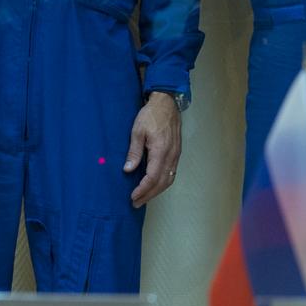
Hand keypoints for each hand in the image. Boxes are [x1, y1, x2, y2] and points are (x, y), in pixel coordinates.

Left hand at [125, 92, 181, 206]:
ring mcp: (176, 154)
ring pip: (169, 179)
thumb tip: (128, 170)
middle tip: (136, 203)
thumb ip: (134, 151)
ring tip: (144, 198)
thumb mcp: (138, 131)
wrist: (167, 103)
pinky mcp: (177, 152)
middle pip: (162, 182)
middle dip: (149, 195)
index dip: (143, 189)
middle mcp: (171, 155)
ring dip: (157, 191)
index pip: (153, 177)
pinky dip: (163, 183)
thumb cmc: (150, 115)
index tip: (133, 197)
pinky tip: (155, 185)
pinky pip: (172, 173)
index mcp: (161, 150)